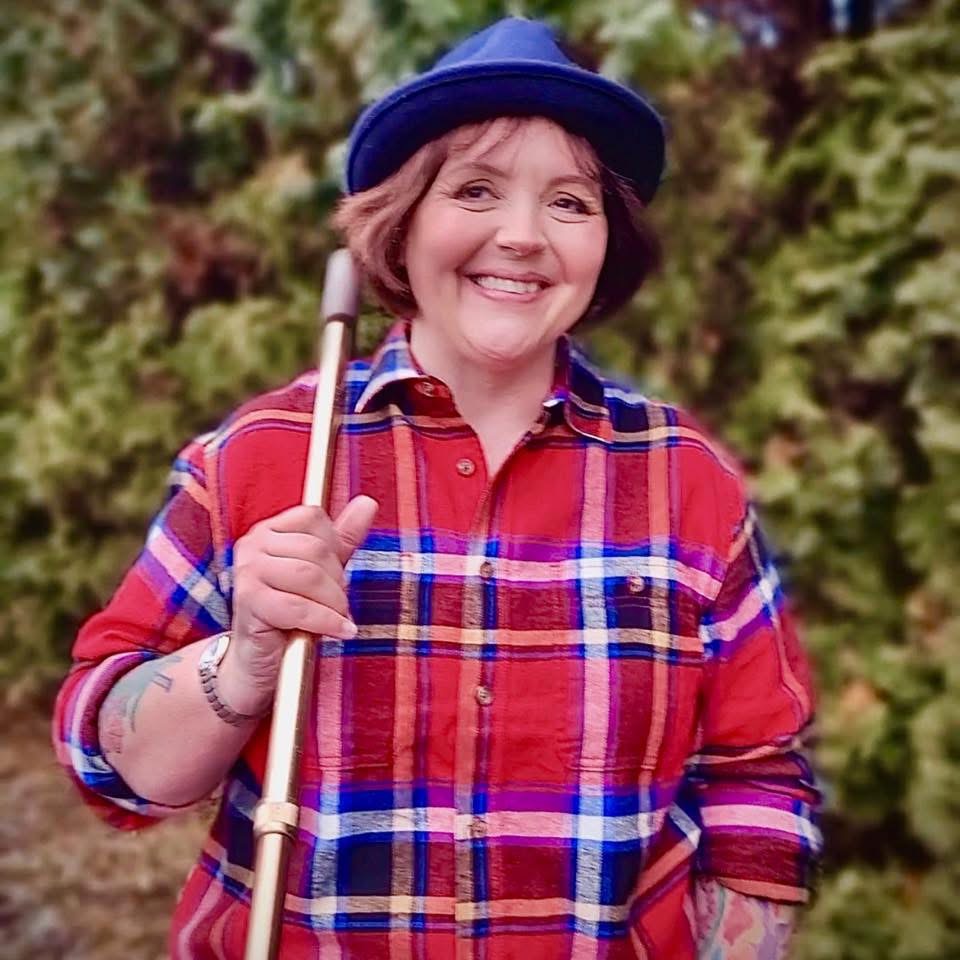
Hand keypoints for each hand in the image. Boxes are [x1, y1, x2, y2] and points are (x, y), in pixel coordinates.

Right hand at [227, 496, 378, 702]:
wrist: (258, 661)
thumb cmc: (290, 614)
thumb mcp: (321, 571)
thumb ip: (342, 538)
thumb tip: (367, 503)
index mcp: (268, 530)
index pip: (313, 517)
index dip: (334, 548)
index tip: (335, 576)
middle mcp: (253, 544)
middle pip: (314, 548)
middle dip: (336, 581)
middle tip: (338, 605)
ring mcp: (247, 571)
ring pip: (308, 575)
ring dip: (333, 603)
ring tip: (338, 618)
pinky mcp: (248, 600)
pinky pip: (298, 607)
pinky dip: (325, 621)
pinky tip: (340, 631)